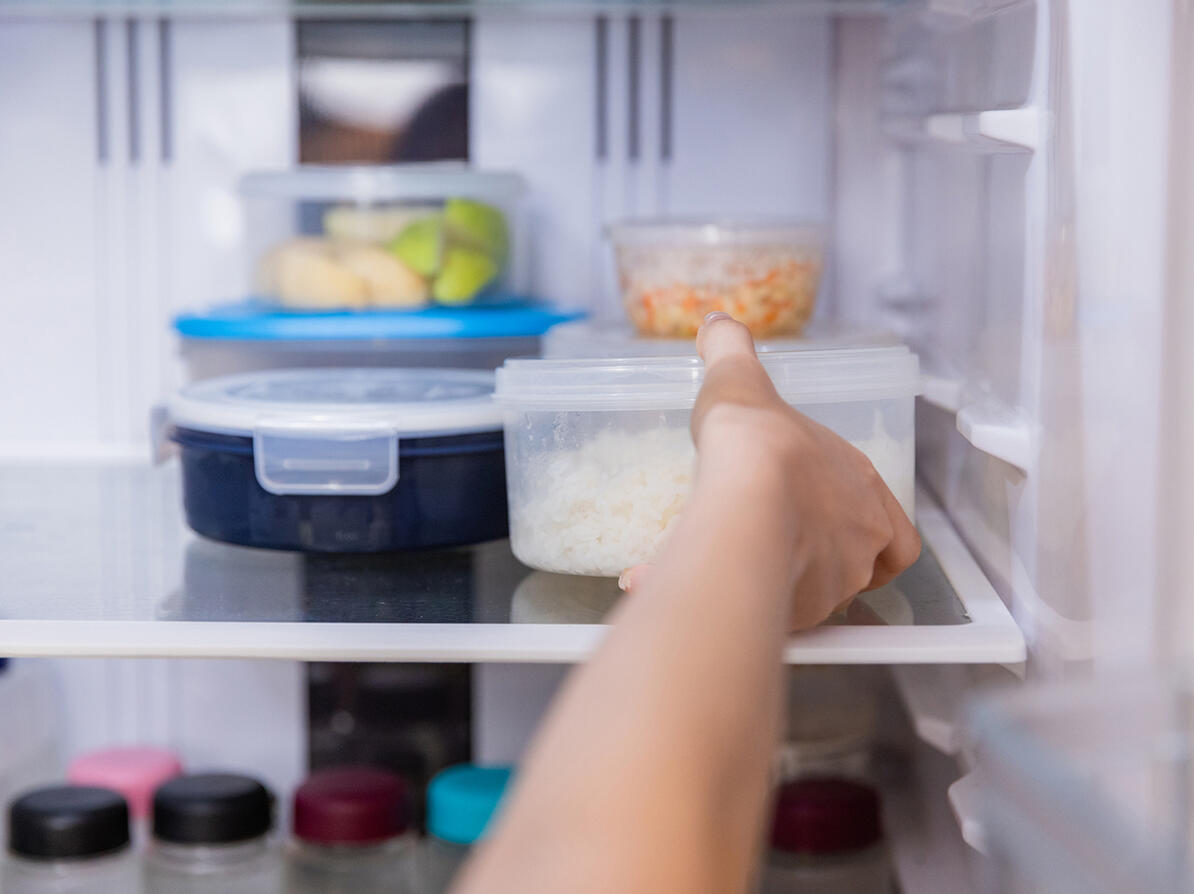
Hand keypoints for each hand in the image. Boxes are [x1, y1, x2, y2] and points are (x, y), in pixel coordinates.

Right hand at [621, 313, 920, 629]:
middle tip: (782, 549)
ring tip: (741, 572)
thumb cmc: (756, 439)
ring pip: (824, 597)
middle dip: (827, 562)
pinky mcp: (804, 613)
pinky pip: (778, 618)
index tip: (825, 525)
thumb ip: (731, 351)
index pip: (891, 524)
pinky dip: (748, 607)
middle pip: (864, 567)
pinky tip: (705, 591)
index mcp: (861, 484)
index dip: (862, 527)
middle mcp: (862, 537)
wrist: (746, 497)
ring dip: (791, 588)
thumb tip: (717, 323)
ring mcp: (839, 580)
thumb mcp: (741, 380)